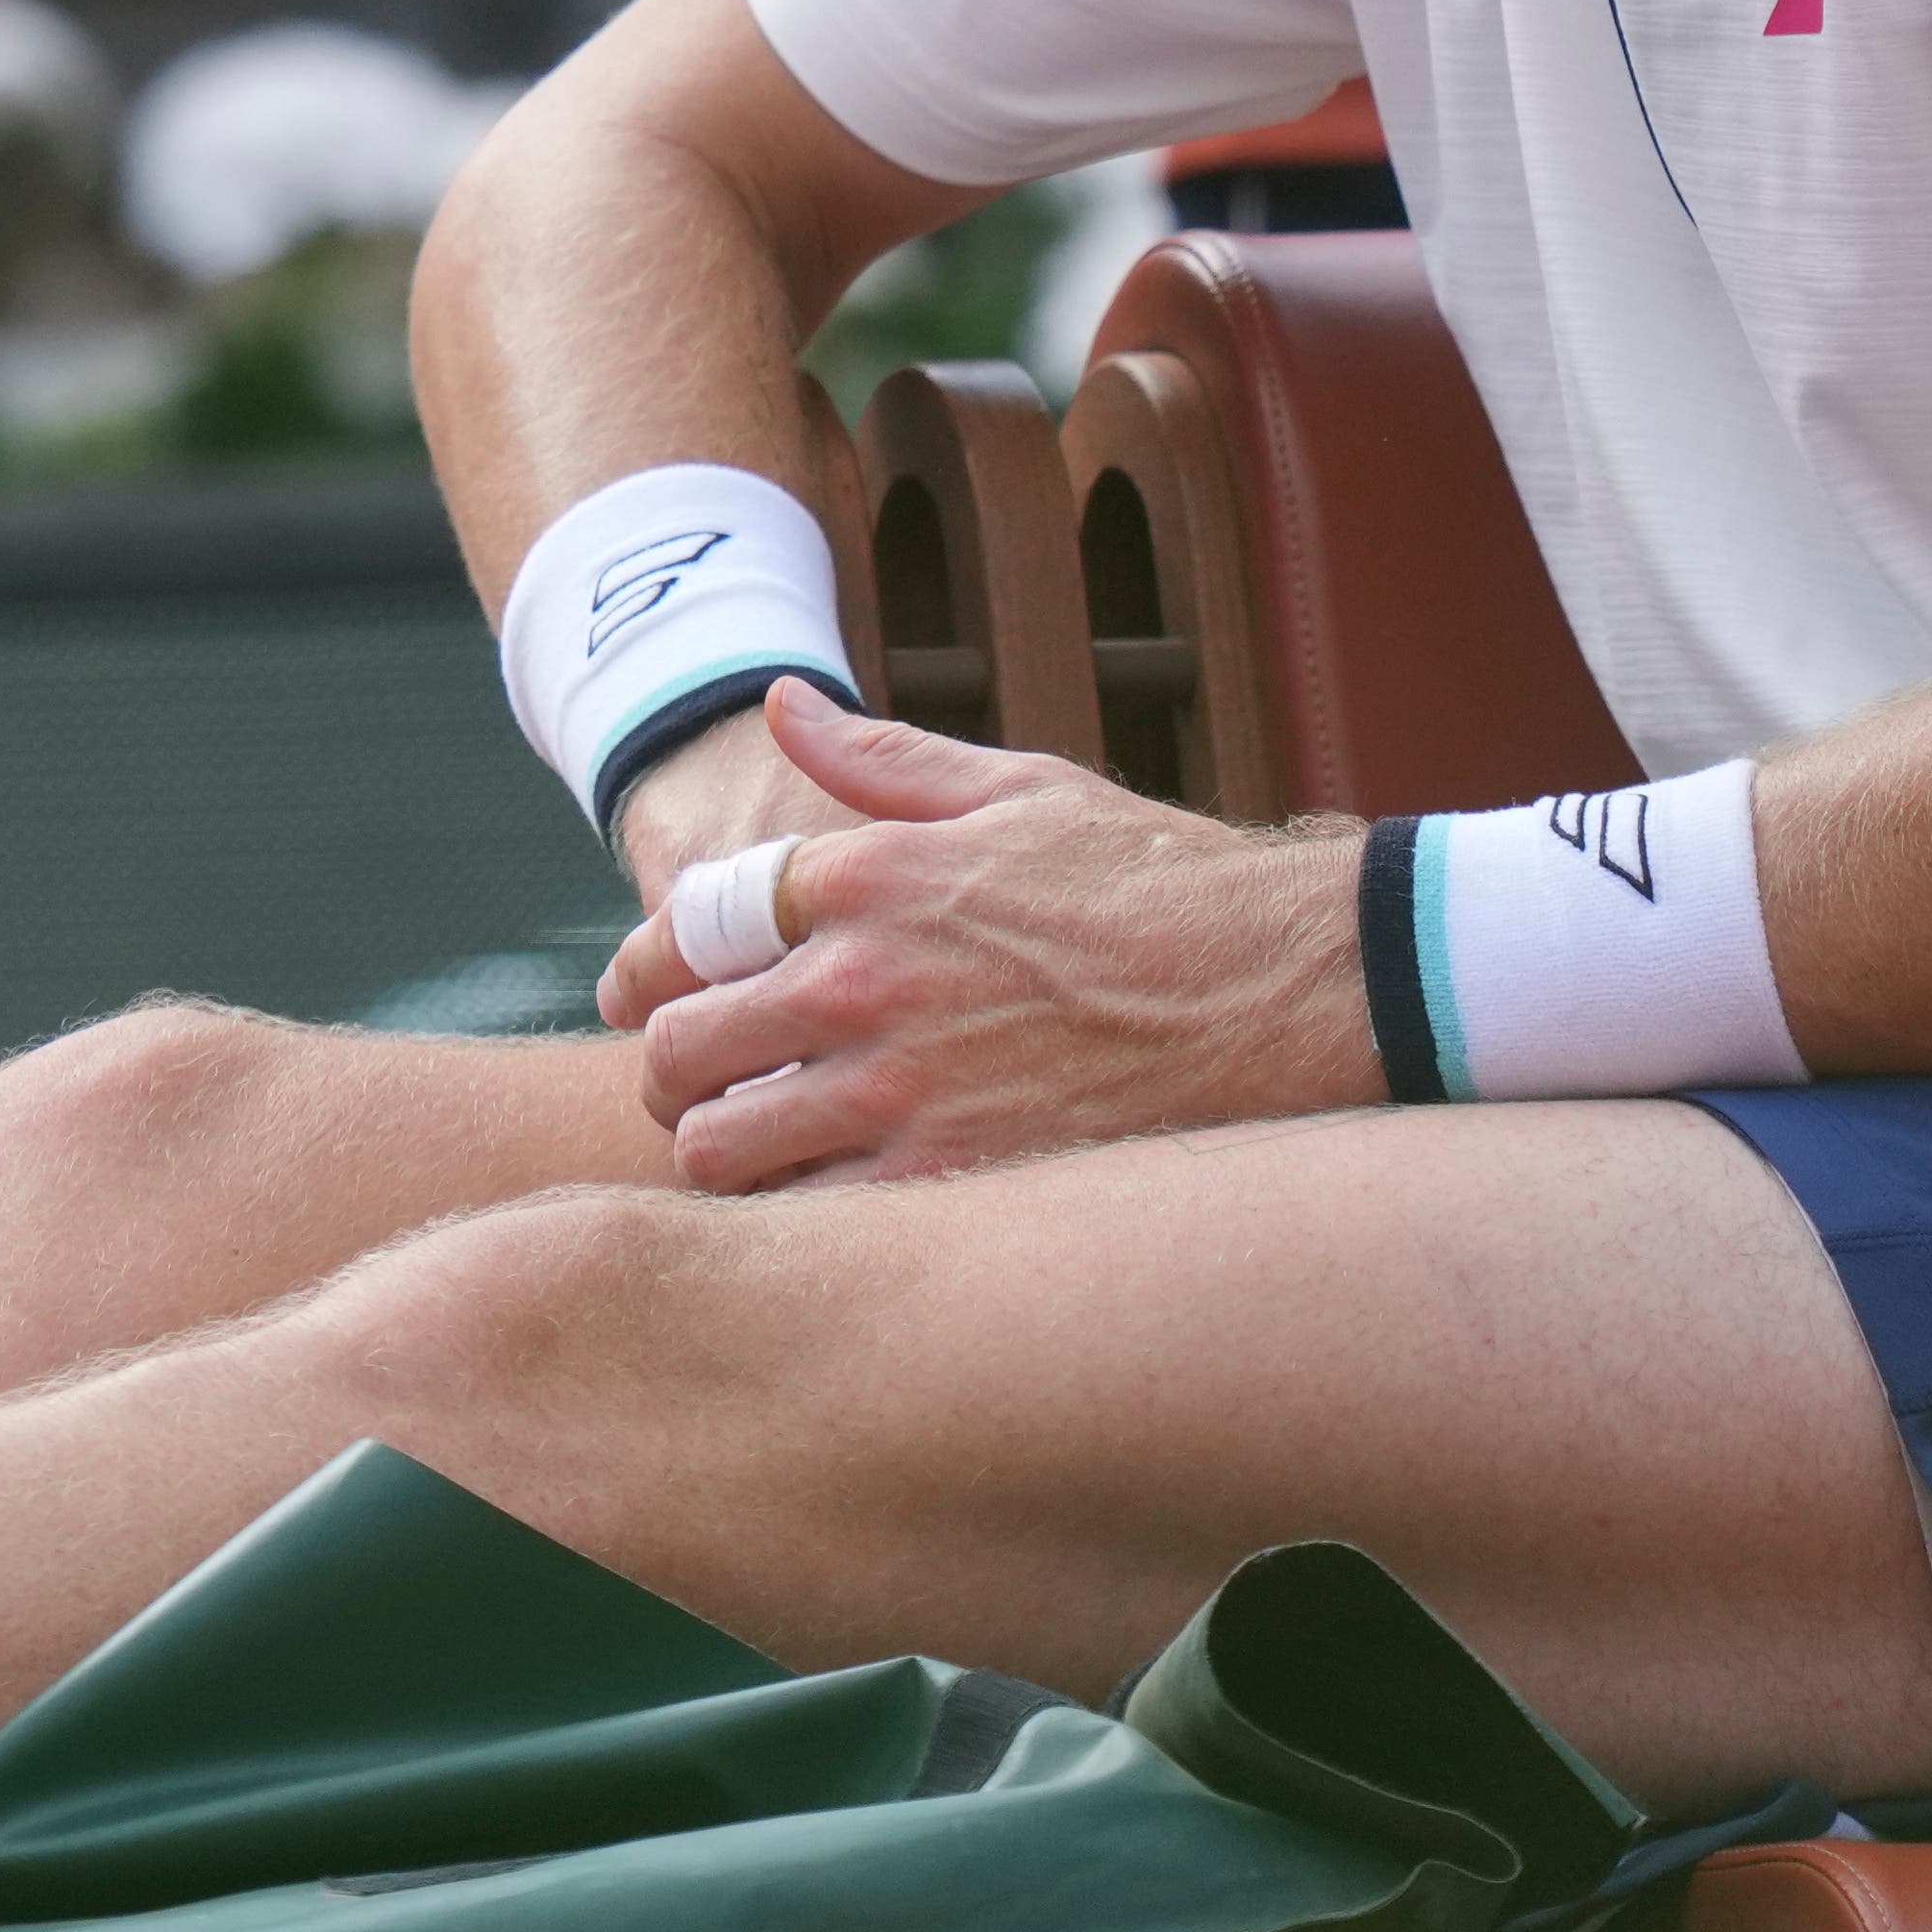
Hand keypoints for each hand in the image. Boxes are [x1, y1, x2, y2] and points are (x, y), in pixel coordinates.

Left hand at [591, 695, 1370, 1189]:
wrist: (1281, 986)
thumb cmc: (1154, 883)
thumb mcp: (1016, 790)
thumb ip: (880, 762)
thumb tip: (777, 707)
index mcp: (864, 876)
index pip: (682, 928)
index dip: (649, 974)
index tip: (652, 1001)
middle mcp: (861, 982)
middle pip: (677, 1049)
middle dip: (677, 1073)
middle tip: (709, 1090)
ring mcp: (902, 1092)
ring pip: (720, 1151)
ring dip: (727, 1157)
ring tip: (768, 1155)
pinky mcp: (953, 1181)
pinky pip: (809, 1225)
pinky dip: (801, 1224)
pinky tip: (838, 1206)